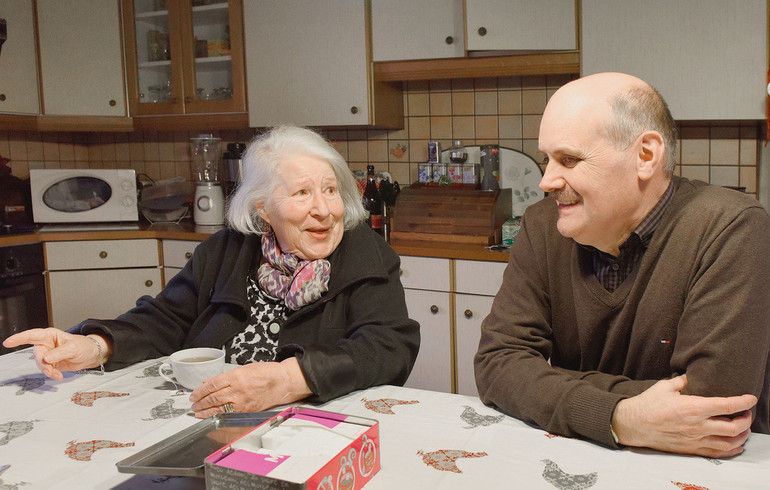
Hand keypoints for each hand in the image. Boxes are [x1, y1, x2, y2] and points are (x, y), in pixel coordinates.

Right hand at [2, 328, 108, 379]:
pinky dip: (51, 374)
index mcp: (50, 335)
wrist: (90, 355)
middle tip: (51, 370)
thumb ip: (59, 353)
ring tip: (58, 374)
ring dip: (48, 371)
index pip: (32, 335)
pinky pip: (46, 370)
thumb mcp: (73, 348)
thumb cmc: (83, 346)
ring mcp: (48, 354)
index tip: (8, 342)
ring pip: (40, 364)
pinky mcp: (50, 363)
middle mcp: (46, 344)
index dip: (19, 338)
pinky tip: (59, 375)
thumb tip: (46, 358)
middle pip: (37, 354)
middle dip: (42, 364)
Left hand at [189, 357, 311, 417]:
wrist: (283, 382)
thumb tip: (210, 382)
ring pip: (219, 407)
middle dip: (200, 402)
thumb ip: (226, 376)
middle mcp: (238, 389)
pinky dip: (218, 415)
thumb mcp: (245, 368)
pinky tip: (211, 416)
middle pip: (213, 397)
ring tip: (198, 412)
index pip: (212, 384)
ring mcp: (243, 401)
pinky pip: (229, 414)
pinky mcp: (248, 410)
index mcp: (236, 375)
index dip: (200, 391)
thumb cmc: (267, 373)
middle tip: (193, 404)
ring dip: (206, 411)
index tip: (194, 394)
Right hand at [612, 374, 756, 457]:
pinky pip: (717, 453)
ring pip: (729, 443)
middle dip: (747, 420)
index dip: (744, 401)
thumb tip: (693, 376)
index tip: (751, 398)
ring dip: (742, 436)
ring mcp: (695, 440)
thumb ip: (683, 381)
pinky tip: (735, 444)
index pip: (727, 406)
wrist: (633, 424)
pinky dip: (731, 450)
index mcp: (693, 408)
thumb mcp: (665, 386)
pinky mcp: (690, 449)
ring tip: (744, 428)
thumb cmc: (647, 404)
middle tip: (747, 413)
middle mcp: (697, 426)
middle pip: (734, 427)